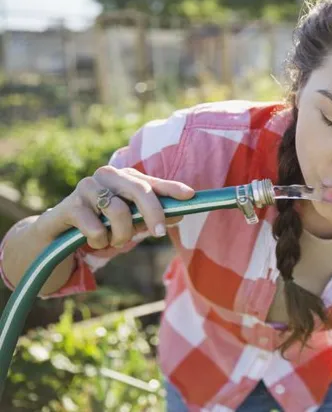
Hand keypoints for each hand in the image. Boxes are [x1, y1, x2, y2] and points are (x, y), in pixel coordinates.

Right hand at [45, 166, 194, 248]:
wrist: (56, 236)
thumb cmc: (101, 225)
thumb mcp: (130, 223)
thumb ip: (151, 218)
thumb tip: (179, 214)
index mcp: (125, 178)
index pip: (153, 181)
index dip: (172, 188)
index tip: (190, 196)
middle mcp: (107, 176)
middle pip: (139, 190)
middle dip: (153, 213)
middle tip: (159, 234)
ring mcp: (86, 187)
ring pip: (118, 212)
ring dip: (121, 235)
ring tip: (114, 241)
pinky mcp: (69, 205)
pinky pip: (95, 227)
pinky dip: (100, 240)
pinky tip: (94, 241)